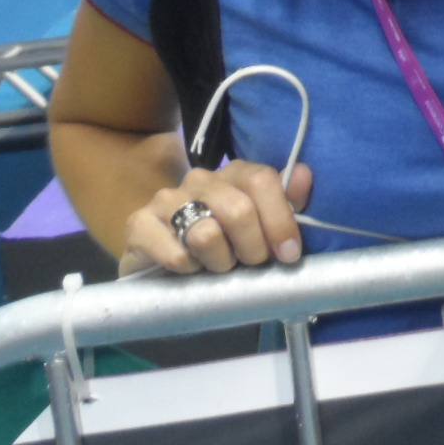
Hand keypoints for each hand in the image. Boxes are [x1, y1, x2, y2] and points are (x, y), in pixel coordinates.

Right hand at [120, 160, 314, 276]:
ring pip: (207, 235)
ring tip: (218, 266)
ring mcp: (165, 199)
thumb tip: (305, 174)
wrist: (165, 262)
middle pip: (238, 210)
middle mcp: (199, 179)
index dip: (280, 220)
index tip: (289, 254)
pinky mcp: (138, 224)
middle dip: (253, 249)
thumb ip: (287, 203)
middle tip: (250, 264)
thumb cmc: (225, 245)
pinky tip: (190, 269)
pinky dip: (189, 270)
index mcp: (234, 174)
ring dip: (220, 262)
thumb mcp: (262, 227)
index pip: (262, 180)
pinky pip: (175, 254)